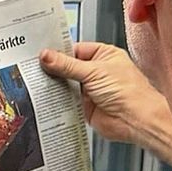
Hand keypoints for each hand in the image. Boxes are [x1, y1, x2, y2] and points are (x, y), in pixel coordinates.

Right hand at [40, 42, 171, 170]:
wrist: (136, 121)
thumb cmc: (129, 93)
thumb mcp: (94, 72)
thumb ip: (67, 65)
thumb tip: (47, 56)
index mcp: (104, 55)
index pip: (75, 49)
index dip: (59, 52)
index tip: (41, 54)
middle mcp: (97, 71)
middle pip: (68, 67)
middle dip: (54, 69)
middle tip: (35, 68)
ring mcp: (90, 89)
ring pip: (65, 84)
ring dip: (54, 85)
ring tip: (37, 82)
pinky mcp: (84, 106)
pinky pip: (66, 101)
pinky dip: (56, 100)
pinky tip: (46, 98)